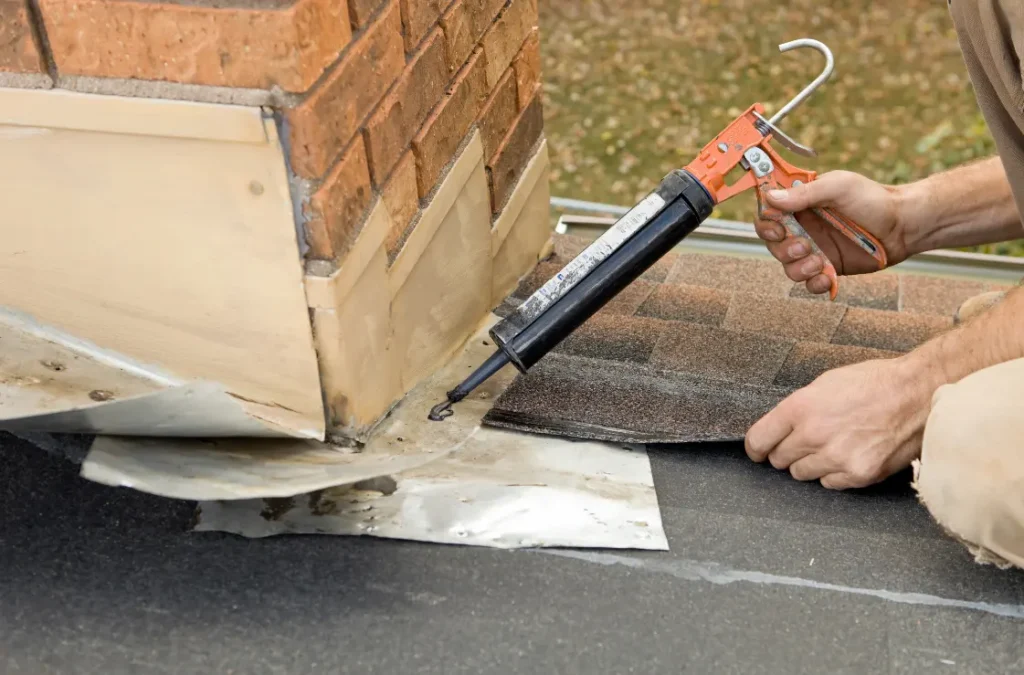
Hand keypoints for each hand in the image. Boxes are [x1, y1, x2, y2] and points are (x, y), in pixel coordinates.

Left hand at [744, 357, 930, 489]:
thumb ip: (798, 408)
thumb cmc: (874, 383)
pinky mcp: (859, 474)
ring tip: (832, 445)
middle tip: (803, 442)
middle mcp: (814, 435)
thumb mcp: (825, 384)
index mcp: (801, 408)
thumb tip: (779, 428)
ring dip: (810, 463)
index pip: (759, 440)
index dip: (756, 447)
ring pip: (802, 474)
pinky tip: (849, 455)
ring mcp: (837, 458)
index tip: (759, 450)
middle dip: (786, 452)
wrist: (918, 394)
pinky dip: (834, 473)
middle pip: (779, 460)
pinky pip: (829, 484)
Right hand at [754, 171, 909, 295]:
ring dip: (799, 269)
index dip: (766, 224)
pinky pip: (809, 284)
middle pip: (773, 245)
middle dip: (784, 250)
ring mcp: (815, 250)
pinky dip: (814, 284)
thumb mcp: (838, 187)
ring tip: (820, 262)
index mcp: (800, 205)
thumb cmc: (873, 199)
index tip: (779, 228)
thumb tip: (770, 198)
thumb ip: (804, 194)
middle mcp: (803, 228)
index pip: (767, 215)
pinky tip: (828, 278)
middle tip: (805, 246)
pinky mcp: (828, 268)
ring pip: (788, 267)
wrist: (903, 225)